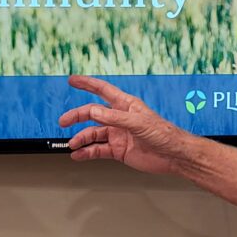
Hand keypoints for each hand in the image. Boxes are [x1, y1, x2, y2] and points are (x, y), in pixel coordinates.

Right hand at [59, 75, 191, 175]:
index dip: (87, 84)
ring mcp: (118, 135)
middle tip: (63, 121)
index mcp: (126, 105)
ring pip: (93, 134)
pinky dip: (87, 153)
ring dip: (81, 139)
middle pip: (92, 114)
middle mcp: (120, 118)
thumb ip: (114, 117)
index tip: (73, 80)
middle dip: (77, 116)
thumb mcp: (138, 123)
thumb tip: (93, 111)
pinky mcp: (118, 150)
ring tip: (72, 144)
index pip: (103, 91)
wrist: (173, 156)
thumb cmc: (164, 134)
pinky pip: (98, 150)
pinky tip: (79, 155)